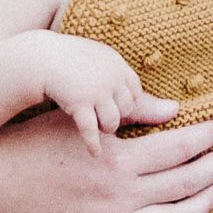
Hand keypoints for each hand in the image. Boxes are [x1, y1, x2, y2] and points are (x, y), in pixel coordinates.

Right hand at [26, 35, 157, 149]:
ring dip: (104, 128)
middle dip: (117, 118)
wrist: (36, 58)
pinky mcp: (80, 101)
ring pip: (114, 120)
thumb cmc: (71, 66)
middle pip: (128, 109)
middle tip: (105, 127)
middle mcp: (113, 75)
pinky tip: (94, 153)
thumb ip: (135, 93)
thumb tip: (177, 111)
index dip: (126, 107)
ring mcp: (98, 88)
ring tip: (95, 134)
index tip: (116, 115)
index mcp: (119, 64)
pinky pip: (91, 128)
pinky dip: (93, 142)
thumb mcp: (103, 70)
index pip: (136, 94)